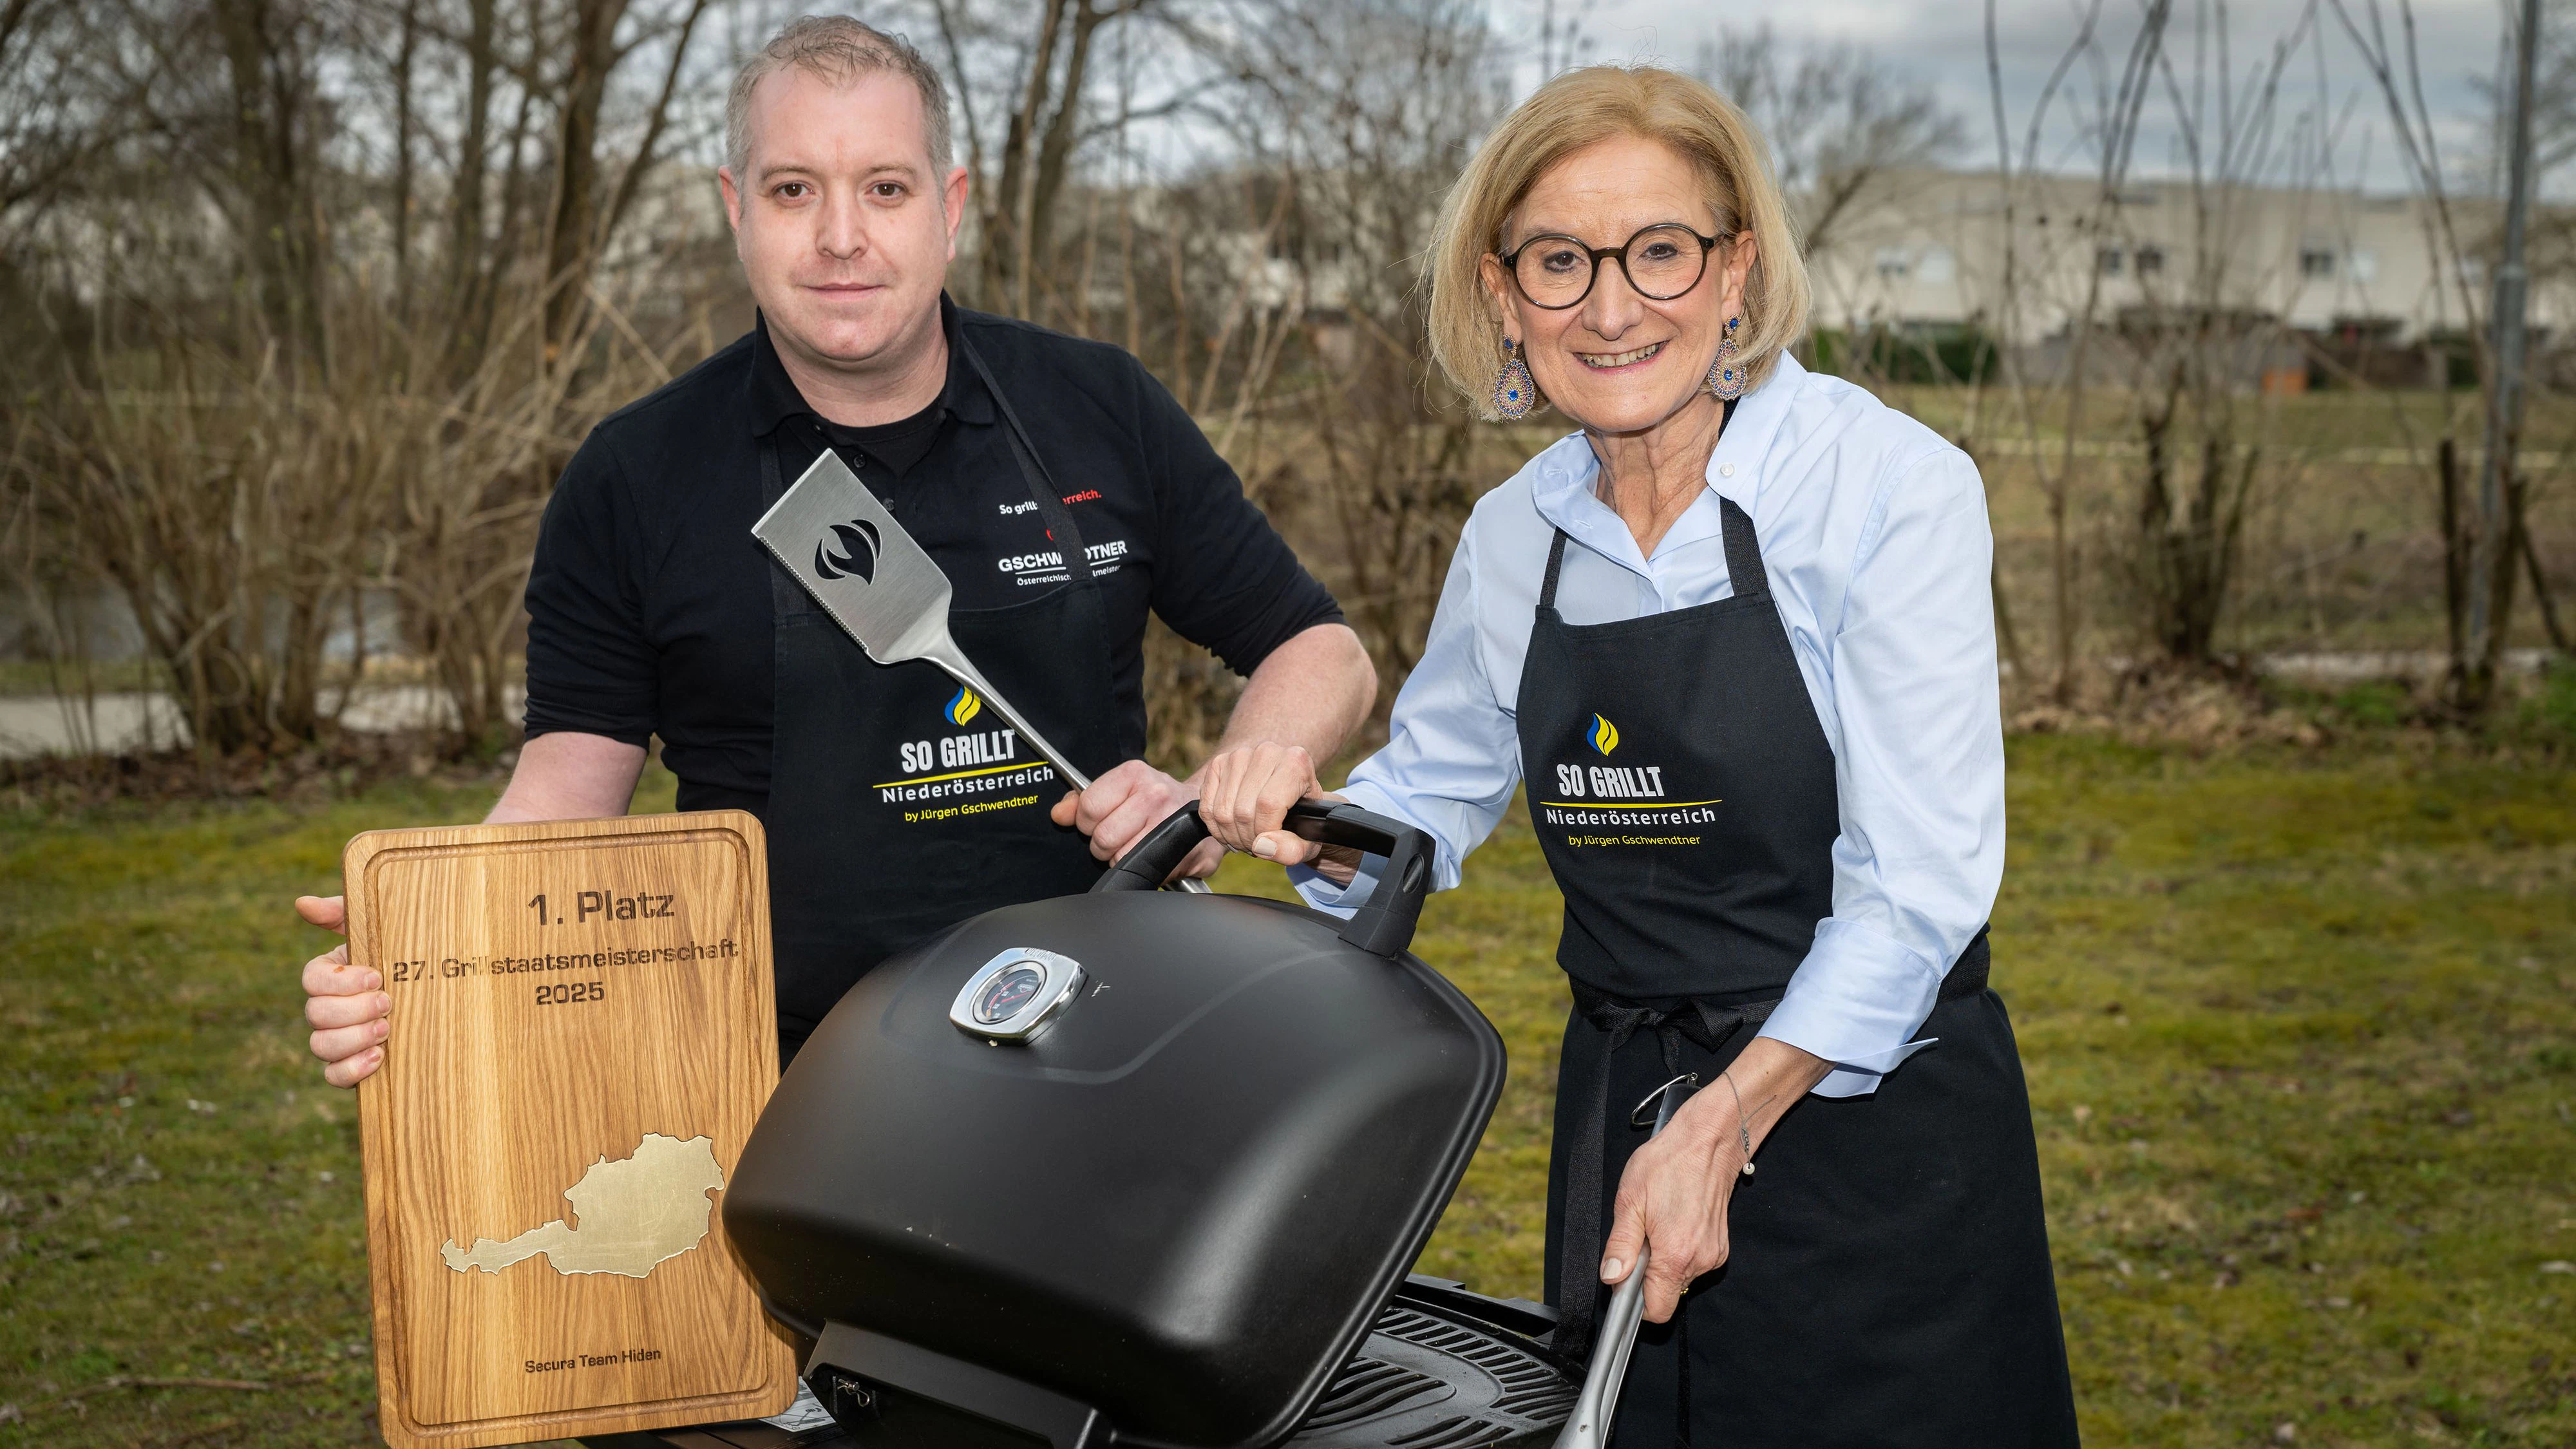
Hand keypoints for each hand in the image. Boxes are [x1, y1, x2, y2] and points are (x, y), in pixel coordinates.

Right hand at [297, 895, 389, 1088]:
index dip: (340, 981)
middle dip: (352, 1010)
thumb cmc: (402, 953)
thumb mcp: (379, 926)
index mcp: (329, 976)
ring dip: (353, 1038)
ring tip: (386, 1030)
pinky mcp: (351, 1066)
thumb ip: (343, 912)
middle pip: (316, 1014)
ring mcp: (336, 1039)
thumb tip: (302, 903)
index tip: (376, 976)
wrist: (439, 991)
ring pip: (321, 1045)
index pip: (312, 980)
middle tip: (388, 1003)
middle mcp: (326, 1009)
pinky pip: (334, 1076)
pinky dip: (352, 1069)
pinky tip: (379, 1057)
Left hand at [1049, 759, 1220, 878]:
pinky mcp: (1184, 849)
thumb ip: (1082, 802)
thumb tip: (1058, 815)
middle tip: (1118, 839)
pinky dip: (1145, 870)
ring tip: (1136, 847)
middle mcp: (1155, 794)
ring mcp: (1172, 822)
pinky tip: (1152, 856)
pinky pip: (1147, 872)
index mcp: (1134, 774)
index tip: (1098, 823)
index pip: (1089, 807)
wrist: (1202, 807)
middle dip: (1104, 846)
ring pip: (1122, 858)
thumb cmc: (1153, 800)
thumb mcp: (1118, 790)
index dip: (1087, 823)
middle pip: (1104, 837)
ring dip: (1123, 860)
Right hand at [1195, 743, 1359, 884]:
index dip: (1265, 833)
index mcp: (1296, 762)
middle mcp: (1267, 752)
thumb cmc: (1301, 817)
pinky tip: (1232, 829)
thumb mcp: (1309, 839)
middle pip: (1243, 810)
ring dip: (1231, 836)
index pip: (1268, 804)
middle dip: (1247, 839)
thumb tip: (1262, 846)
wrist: (1289, 793)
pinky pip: (1207, 806)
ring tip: (1246, 839)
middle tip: (1257, 846)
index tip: (1270, 844)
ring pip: (1222, 811)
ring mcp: (1239, 755)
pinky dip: (1215, 827)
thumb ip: (1293, 849)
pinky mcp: (1218, 764)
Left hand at [1598, 1038, 1829, 1321]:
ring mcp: (1714, 1254)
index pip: (1657, 1310)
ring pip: (1680, 1277)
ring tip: (1659, 1223)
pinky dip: (1680, 1250)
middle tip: (1641, 1237)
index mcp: (1675, 1257)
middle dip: (1648, 1275)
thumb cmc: (1668, 1165)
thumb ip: (1620, 1246)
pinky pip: (1693, 1262)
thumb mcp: (1630, 1201)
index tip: (1625, 1281)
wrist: (1709, 1141)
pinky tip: (1674, 1221)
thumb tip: (1611, 1277)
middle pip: (1668, 1293)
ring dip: (1664, 1260)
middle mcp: (1700, 1262)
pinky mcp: (1720, 1246)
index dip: (1635, 1302)